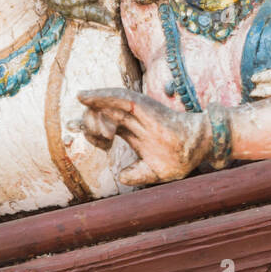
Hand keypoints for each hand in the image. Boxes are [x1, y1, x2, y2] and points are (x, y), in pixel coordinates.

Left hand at [77, 88, 210, 185]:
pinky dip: (103, 95)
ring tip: (81, 99)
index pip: (108, 126)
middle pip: (105, 114)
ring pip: (110, 104)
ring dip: (93, 104)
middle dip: (86, 118)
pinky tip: (88, 96)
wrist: (197, 149)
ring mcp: (140, 112)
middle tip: (73, 125)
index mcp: (135, 133)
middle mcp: (135, 120)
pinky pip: (121, 98)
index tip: (73, 130)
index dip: (90, 128)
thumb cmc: (179, 158)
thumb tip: (120, 176)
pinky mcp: (145, 106)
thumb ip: (137, 174)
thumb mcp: (153, 172)